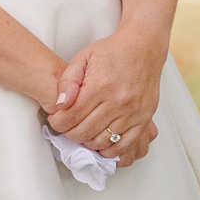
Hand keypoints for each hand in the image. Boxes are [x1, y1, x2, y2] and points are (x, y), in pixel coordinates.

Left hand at [47, 30, 164, 165]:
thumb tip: (60, 104)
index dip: (58, 123)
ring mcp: (133, 113)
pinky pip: (125, 145)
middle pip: (86, 131)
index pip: (72, 116)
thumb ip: (68, 80)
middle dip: (69, 134)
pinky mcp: (144, 119)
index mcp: (100, 86)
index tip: (55, 121)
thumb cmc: (112, 52)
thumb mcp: (82, 57)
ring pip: (103, 141)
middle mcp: (118, 102)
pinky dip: (110, 150)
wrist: (143, 49)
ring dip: (87, 142)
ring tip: (81, 133)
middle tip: (65, 128)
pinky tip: (100, 145)